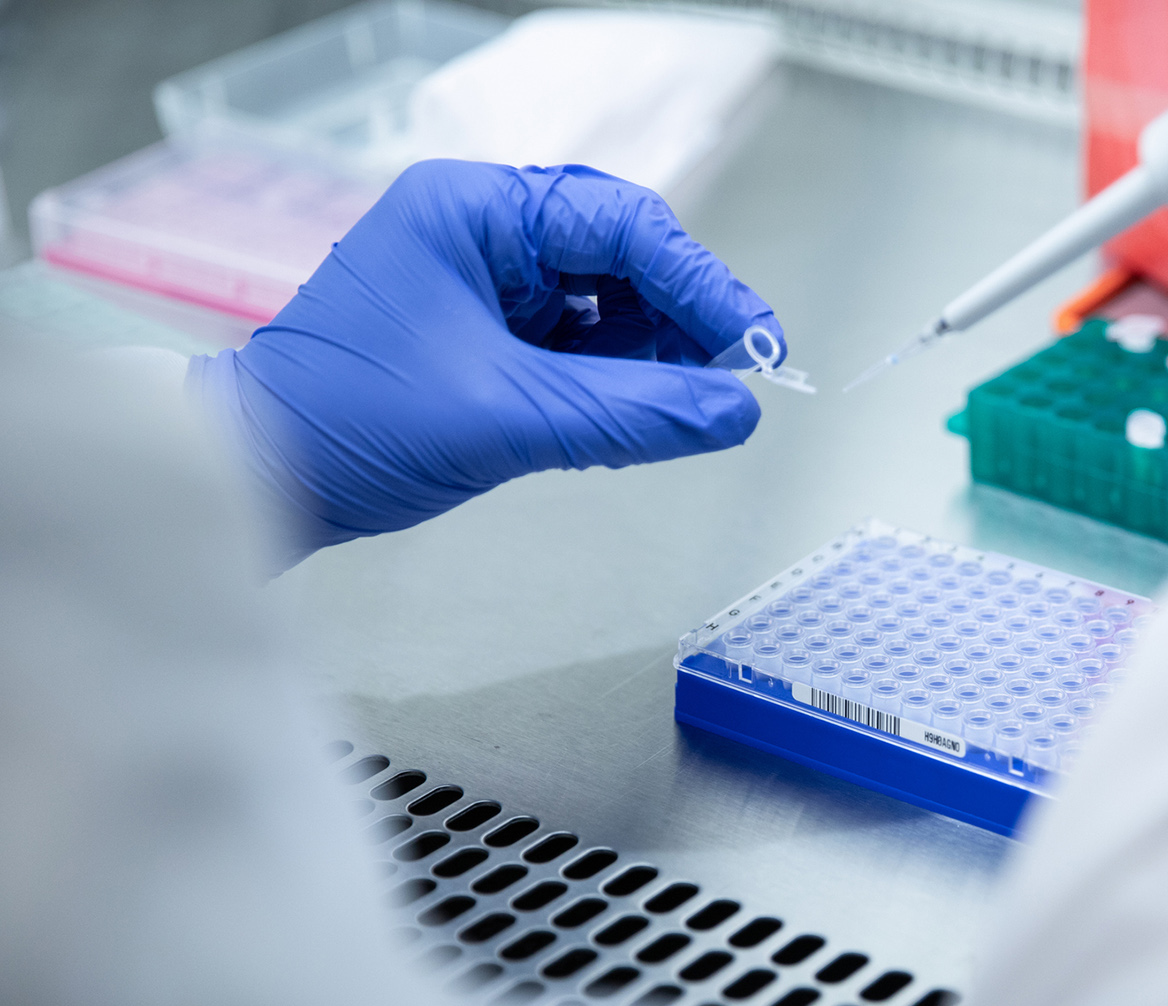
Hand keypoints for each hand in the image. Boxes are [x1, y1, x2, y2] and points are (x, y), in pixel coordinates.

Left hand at [187, 159, 782, 569]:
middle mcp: (484, 235)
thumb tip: (735, 412)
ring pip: (607, 309)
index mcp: (475, 211)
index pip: (622, 226)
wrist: (259, 479)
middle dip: (683, 322)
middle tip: (734, 379)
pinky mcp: (489, 340)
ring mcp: (486, 286)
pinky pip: (580, 350)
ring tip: (687, 410)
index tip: (756, 341)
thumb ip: (633, 414)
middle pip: (622, 261)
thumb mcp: (508, 418)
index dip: (702, 284)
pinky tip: (641, 419)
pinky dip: (618, 385)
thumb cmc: (345, 424)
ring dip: (655, 359)